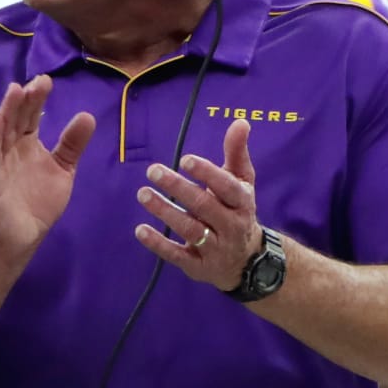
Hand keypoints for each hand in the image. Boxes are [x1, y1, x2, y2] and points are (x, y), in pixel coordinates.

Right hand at [0, 74, 94, 254]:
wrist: (20, 238)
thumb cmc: (38, 203)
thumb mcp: (62, 170)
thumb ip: (72, 145)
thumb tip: (87, 115)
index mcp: (27, 144)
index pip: (31, 116)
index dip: (38, 99)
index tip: (46, 80)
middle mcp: (10, 148)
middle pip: (17, 118)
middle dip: (26, 100)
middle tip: (38, 81)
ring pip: (2, 131)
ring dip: (8, 110)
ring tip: (16, 90)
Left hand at [134, 119, 260, 290]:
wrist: (247, 260)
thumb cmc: (237, 210)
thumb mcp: (242, 182)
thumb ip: (236, 153)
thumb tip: (240, 121)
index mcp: (242, 201)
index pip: (226, 186)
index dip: (207, 173)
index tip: (185, 159)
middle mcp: (231, 225)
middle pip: (204, 206)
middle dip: (178, 188)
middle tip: (153, 170)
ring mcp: (215, 248)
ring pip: (189, 229)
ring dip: (164, 211)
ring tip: (143, 194)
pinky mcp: (198, 266)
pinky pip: (177, 255)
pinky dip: (158, 244)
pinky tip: (140, 230)